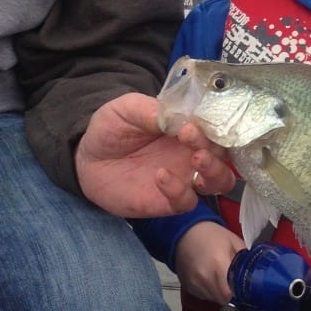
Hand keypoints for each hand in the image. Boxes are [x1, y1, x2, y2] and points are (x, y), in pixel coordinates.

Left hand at [76, 93, 234, 217]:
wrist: (87, 159)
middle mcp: (190, 152)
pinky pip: (186, 201)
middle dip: (215, 148)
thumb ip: (147, 109)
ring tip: (195, 160)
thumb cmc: (111, 128)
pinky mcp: (167, 201)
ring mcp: (182, 177)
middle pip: (223, 154)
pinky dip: (179, 191)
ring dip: (214, 172)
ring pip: (218, 181)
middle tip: (190, 140)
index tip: (190, 125)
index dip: (210, 126)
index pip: (213, 127)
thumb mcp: (126, 109)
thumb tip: (172, 115)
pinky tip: (160, 177)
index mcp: (186, 127)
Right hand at [174, 223, 244, 304]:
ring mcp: (194, 283)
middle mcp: (205, 277)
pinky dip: (208, 291)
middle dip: (230, 295)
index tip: (242, 290)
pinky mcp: (187, 286)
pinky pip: (202, 295)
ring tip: (220, 279)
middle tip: (233, 284)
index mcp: (218, 265)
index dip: (238, 295)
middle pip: (222, 300)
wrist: (184, 231)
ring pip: (212, 299)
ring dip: (219, 294)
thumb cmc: (210, 234)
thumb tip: (255, 271)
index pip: (230, 294)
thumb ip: (244, 258)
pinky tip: (209, 278)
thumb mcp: (233, 241)